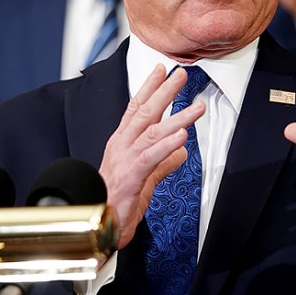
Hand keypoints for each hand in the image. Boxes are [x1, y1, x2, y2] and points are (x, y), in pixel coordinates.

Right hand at [99, 65, 205, 247]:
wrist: (99, 224)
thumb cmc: (117, 202)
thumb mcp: (146, 178)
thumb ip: (163, 162)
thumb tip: (180, 151)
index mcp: (123, 143)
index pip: (136, 109)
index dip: (149, 88)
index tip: (161, 71)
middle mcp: (122, 146)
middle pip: (144, 112)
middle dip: (164, 91)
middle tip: (181, 74)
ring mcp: (125, 160)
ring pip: (152, 132)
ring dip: (177, 117)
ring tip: (196, 107)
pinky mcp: (130, 177)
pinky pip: (150, 158)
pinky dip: (166, 146)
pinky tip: (181, 137)